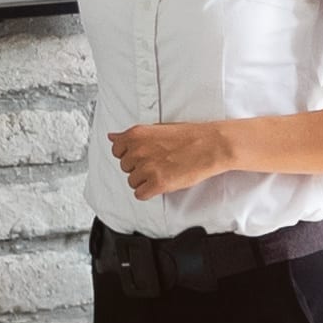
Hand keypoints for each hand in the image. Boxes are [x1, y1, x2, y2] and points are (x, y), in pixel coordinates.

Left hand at [107, 120, 248, 201]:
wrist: (210, 145)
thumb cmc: (189, 136)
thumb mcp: (157, 127)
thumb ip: (133, 136)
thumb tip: (112, 137)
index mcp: (136, 135)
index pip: (116, 150)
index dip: (130, 155)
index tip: (141, 155)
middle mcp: (138, 150)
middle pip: (125, 168)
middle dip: (138, 168)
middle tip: (157, 163)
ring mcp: (147, 168)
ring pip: (132, 182)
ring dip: (144, 181)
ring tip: (162, 172)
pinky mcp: (158, 183)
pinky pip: (140, 194)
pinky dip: (149, 192)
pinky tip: (161, 184)